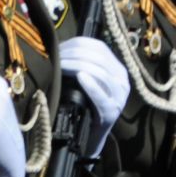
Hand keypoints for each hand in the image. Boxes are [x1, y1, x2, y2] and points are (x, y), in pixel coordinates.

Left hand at [58, 36, 125, 157]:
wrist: (90, 132)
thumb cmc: (84, 101)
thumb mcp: (84, 79)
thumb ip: (78, 63)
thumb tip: (56, 46)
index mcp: (115, 67)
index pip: (98, 46)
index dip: (75, 43)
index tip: (57, 47)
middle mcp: (121, 78)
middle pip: (98, 57)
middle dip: (73, 54)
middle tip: (55, 57)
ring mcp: (119, 96)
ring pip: (101, 73)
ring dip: (77, 66)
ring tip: (60, 65)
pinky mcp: (111, 111)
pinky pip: (102, 95)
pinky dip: (91, 85)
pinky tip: (80, 77)